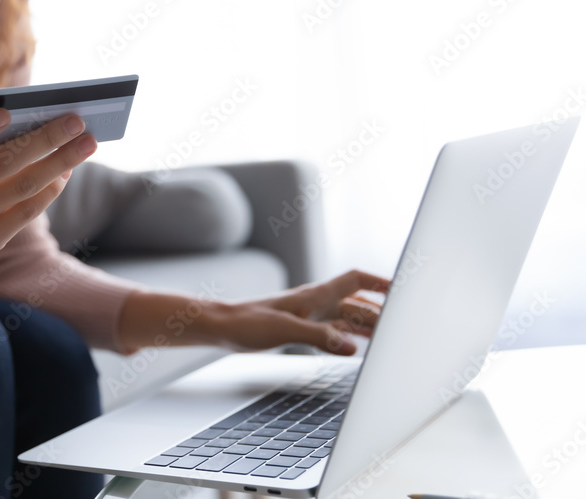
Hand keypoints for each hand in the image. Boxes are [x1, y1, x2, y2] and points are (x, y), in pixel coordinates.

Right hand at [0, 107, 96, 252]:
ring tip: (86, 144)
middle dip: (44, 140)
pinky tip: (68, 171)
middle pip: (0, 164)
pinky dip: (52, 188)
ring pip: (23, 187)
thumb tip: (51, 123)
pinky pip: (29, 211)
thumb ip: (0, 136)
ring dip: (60, 162)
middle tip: (76, 122)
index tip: (6, 113)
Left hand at [213, 270, 389, 355]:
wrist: (222, 327)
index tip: (404, 288)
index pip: (356, 280)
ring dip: (367, 326)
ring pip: (346, 318)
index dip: (381, 282)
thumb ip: (321, 338)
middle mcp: (315, 303)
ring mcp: (309, 316)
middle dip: (381, 310)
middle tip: (403, 324)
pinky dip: (348, 338)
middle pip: (357, 303)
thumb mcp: (286, 330)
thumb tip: (354, 348)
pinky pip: (333, 331)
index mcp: (315, 295)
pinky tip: (356, 347)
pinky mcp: (299, 329)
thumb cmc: (248, 323)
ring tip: (388, 338)